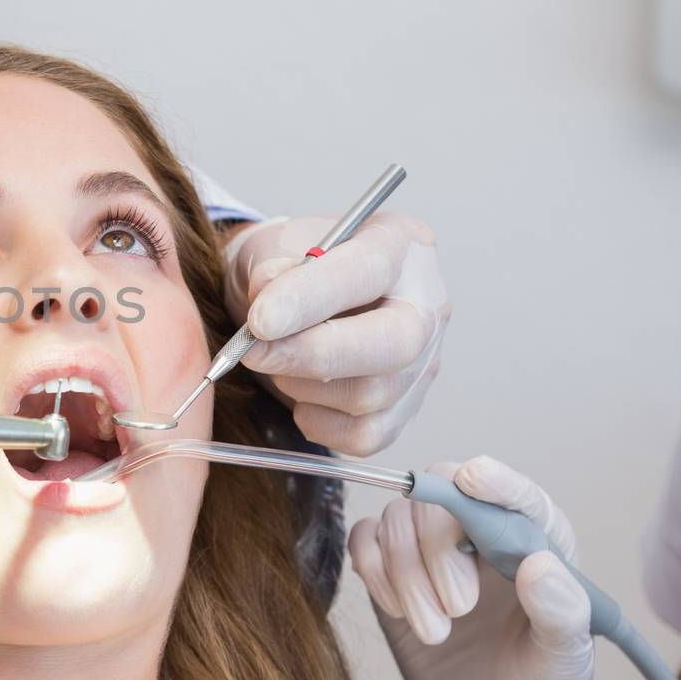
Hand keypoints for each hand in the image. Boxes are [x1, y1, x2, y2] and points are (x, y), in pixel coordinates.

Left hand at [224, 213, 447, 455]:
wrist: (285, 299)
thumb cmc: (285, 268)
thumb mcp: (269, 249)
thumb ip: (270, 269)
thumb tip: (269, 300)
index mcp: (398, 244)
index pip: (368, 271)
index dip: (312, 298)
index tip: (260, 321)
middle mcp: (426, 303)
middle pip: (394, 344)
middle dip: (313, 355)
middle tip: (255, 353)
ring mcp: (424, 360)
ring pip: (373, 394)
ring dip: (305, 385)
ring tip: (277, 361)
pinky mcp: (406, 408)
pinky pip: (366, 435)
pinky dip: (320, 422)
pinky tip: (300, 396)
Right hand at [347, 456, 623, 679]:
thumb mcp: (566, 662)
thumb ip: (562, 613)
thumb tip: (540, 565)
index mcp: (536, 541)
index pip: (514, 492)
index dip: (493, 480)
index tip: (473, 479)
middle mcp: (480, 534)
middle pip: (439, 496)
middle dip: (438, 548)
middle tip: (459, 609)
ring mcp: (430, 551)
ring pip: (397, 519)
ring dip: (406, 575)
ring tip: (437, 633)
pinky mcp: (390, 572)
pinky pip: (364, 541)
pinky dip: (373, 570)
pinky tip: (399, 612)